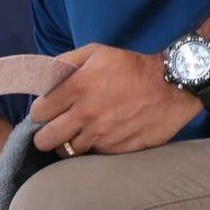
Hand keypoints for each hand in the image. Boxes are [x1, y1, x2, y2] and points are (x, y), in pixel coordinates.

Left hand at [29, 45, 201, 156]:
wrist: (171, 87)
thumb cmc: (131, 68)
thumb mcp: (96, 53)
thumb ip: (66, 62)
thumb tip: (44, 77)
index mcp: (77, 88)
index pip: (38, 112)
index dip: (40, 113)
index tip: (47, 112)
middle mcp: (85, 114)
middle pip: (45, 140)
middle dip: (45, 135)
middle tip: (55, 129)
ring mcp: (101, 135)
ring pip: (67, 152)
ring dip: (69, 144)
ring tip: (79, 133)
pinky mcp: (116, 150)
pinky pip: (92, 156)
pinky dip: (92, 149)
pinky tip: (100, 137)